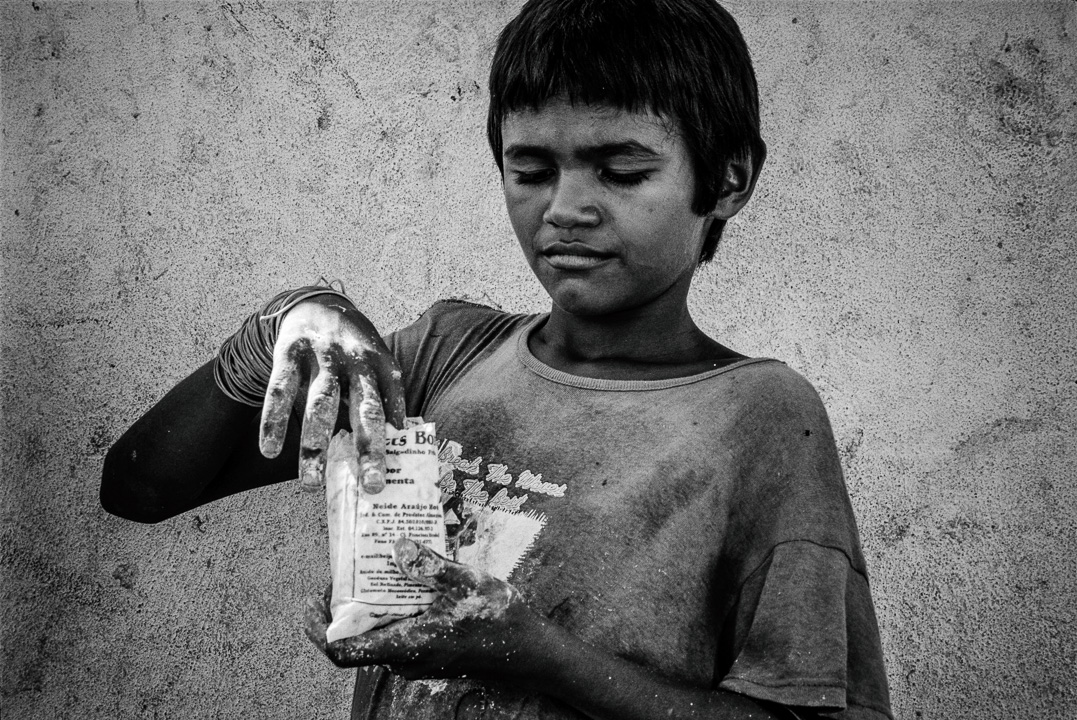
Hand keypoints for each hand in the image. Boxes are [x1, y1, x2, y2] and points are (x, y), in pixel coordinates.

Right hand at [258, 295, 405, 491]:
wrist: (316, 302)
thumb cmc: (350, 351)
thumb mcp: (375, 367)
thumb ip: (383, 402)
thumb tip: (399, 448)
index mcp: (382, 366)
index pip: (392, 408)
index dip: (396, 439)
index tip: (397, 473)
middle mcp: (357, 360)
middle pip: (365, 409)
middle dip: (369, 449)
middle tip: (372, 486)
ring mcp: (323, 354)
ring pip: (321, 404)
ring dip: (315, 445)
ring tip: (310, 484)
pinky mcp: (290, 351)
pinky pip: (281, 390)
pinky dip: (273, 421)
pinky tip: (270, 451)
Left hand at [303, 538, 544, 682]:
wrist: (533, 652)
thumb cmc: (501, 621)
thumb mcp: (465, 582)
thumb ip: (429, 565)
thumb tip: (398, 547)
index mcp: (406, 645)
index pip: (342, 652)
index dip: (318, 628)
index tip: (315, 599)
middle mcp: (405, 659)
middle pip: (356, 641)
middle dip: (344, 607)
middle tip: (346, 571)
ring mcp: (417, 659)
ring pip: (377, 636)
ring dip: (370, 607)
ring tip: (376, 569)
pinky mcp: (430, 653)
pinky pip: (398, 634)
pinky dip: (391, 611)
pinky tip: (407, 583)